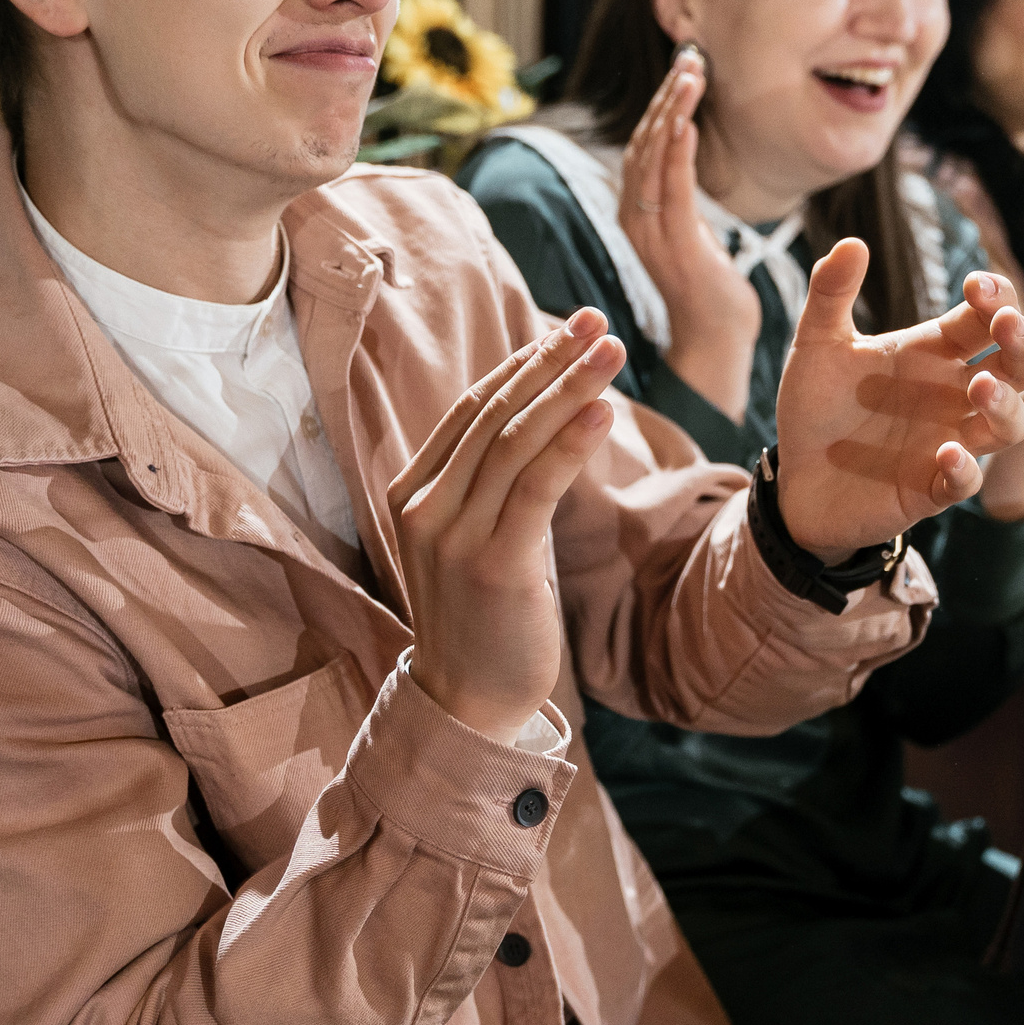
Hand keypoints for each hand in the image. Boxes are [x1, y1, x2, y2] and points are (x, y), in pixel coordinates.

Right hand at [391, 309, 626, 738]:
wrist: (468, 704)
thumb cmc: (487, 617)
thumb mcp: (482, 537)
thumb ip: (497, 483)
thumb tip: (547, 418)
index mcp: (413, 493)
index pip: (472, 409)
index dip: (522, 363)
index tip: (569, 328)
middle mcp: (424, 507)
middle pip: (493, 412)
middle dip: (549, 359)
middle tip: (595, 320)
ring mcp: (453, 535)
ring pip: (514, 440)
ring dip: (567, 387)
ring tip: (610, 349)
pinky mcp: (493, 564)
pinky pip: (535, 487)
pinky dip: (569, 441)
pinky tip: (602, 410)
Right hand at [619, 45, 759, 418]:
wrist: (717, 338)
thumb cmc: (710, 284)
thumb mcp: (692, 228)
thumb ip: (680, 192)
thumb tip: (683, 150)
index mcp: (636, 210)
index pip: (643, 144)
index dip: (661, 103)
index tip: (686, 67)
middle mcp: (634, 217)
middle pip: (644, 142)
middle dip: (667, 98)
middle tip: (691, 59)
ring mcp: (651, 233)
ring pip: (655, 160)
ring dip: (673, 114)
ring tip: (691, 77)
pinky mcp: (675, 247)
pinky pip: (673, 191)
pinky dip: (678, 154)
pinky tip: (688, 123)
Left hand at [772, 242, 1023, 559]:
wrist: (793, 480)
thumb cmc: (816, 408)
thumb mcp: (816, 345)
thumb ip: (830, 294)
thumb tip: (852, 241)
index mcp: (935, 352)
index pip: (988, 317)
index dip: (996, 297)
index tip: (976, 284)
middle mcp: (954, 395)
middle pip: (1022, 366)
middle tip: (1006, 324)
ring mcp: (949, 441)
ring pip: (1011, 424)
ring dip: (1005, 404)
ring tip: (980, 386)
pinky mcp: (931, 488)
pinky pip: (965, 483)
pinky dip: (964, 470)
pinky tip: (947, 453)